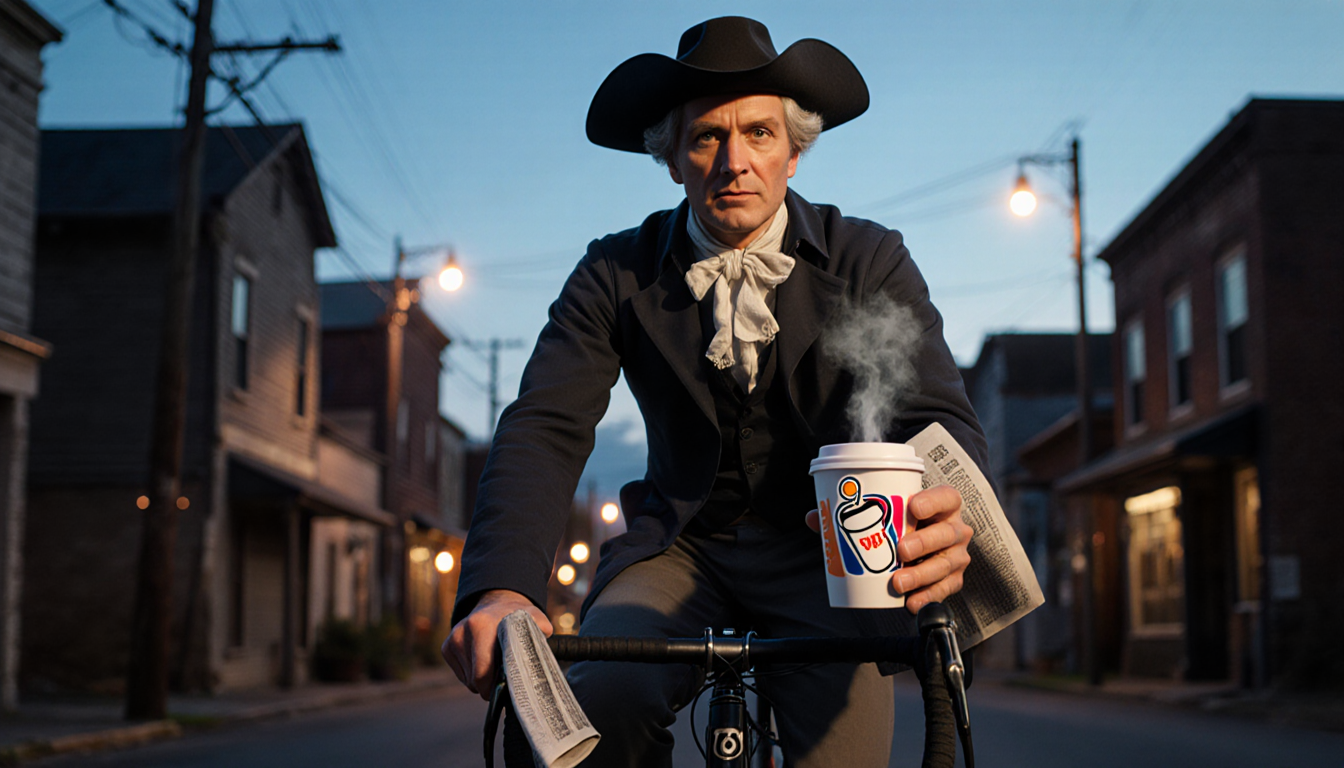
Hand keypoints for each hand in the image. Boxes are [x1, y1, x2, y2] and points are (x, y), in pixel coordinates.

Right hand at [442, 589, 552, 699]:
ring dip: (482, 679)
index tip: (505, 689)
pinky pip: (460, 675)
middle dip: (489, 685)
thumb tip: (545, 637)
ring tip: (495, 664)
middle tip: (504, 678)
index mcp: (482, 626)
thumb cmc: (517, 617)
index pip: (482, 673)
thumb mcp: (534, 618)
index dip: (493, 688)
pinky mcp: (447, 647)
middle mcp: (462, 632)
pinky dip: (472, 675)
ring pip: (467, 680)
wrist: (497, 603)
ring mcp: (453, 639)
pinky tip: (484, 661)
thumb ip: (542, 629)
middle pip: (474, 680)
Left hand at [805, 484, 972, 614]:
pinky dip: (928, 597)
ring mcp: (955, 555)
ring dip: (922, 575)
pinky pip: (945, 589)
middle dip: (924, 542)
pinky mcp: (952, 578)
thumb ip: (848, 514)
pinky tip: (911, 603)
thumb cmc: (902, 525)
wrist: (922, 546)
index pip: (947, 497)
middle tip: (901, 550)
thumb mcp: (883, 515)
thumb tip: (815, 517)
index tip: (913, 506)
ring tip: (898, 583)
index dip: (933, 500)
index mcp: (942, 506)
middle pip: (947, 533)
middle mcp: (953, 529)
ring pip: (946, 564)